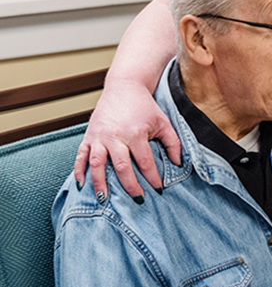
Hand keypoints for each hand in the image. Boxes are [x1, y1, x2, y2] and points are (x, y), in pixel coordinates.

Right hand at [74, 79, 180, 199]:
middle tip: (137, 200)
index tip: (158, 190)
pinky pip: (80, 156)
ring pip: (97, 164)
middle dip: (130, 186)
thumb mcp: (163, 121)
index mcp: (135, 133)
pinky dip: (79, 171)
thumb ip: (173, 142)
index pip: (145, 162)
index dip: (152, 178)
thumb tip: (178, 164)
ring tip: (104, 200)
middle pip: (121, 167)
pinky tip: (82, 185)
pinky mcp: (89, 135)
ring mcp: (100, 136)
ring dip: (99, 184)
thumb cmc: (144, 106)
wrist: (124, 86)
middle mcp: (116, 136)